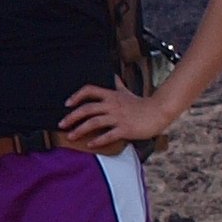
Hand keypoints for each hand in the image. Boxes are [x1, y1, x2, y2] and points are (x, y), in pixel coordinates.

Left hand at [58, 82, 176, 152]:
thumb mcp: (128, 92)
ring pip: (94, 122)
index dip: (76, 96)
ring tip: (71, 137)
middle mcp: (112, 105)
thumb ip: (118, 86)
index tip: (67, 104)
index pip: (89, 91)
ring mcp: (118, 117)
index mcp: (111, 95)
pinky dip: (98, 140)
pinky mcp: (125, 129)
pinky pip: (108, 135)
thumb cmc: (143, 104)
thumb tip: (114, 77)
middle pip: (87, 108)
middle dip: (72, 117)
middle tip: (62, 124)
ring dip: (80, 130)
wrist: (159, 112)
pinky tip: (90, 144)